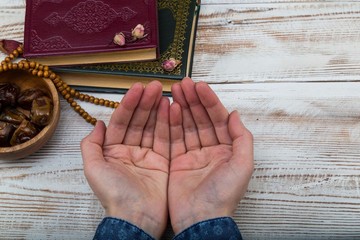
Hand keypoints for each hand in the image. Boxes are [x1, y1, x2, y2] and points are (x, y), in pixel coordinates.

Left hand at [81, 81, 169, 238]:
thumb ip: (91, 144)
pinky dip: (169, 124)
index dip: (129, 104)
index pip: (122, 121)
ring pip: (153, 127)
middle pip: (139, 121)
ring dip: (157, 110)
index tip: (136, 88)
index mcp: (113, 151)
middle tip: (153, 86)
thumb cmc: (114, 195)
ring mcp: (148, 156)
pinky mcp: (163, 162)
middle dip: (145, 103)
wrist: (136, 217)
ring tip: (163, 93)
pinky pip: (167, 139)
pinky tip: (171, 109)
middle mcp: (131, 150)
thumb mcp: (94, 168)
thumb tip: (98, 123)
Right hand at [168, 77, 253, 233]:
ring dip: (182, 107)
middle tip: (184, 83)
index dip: (210, 101)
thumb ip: (242, 138)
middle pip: (201, 119)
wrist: (200, 218)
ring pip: (187, 125)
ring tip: (175, 91)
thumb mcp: (242, 165)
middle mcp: (211, 149)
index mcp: (227, 149)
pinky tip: (169, 109)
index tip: (200, 86)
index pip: (218, 119)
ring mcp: (193, 155)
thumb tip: (235, 114)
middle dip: (193, 100)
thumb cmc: (224, 195)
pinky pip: (175, 138)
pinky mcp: (178, 161)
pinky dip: (171, 123)